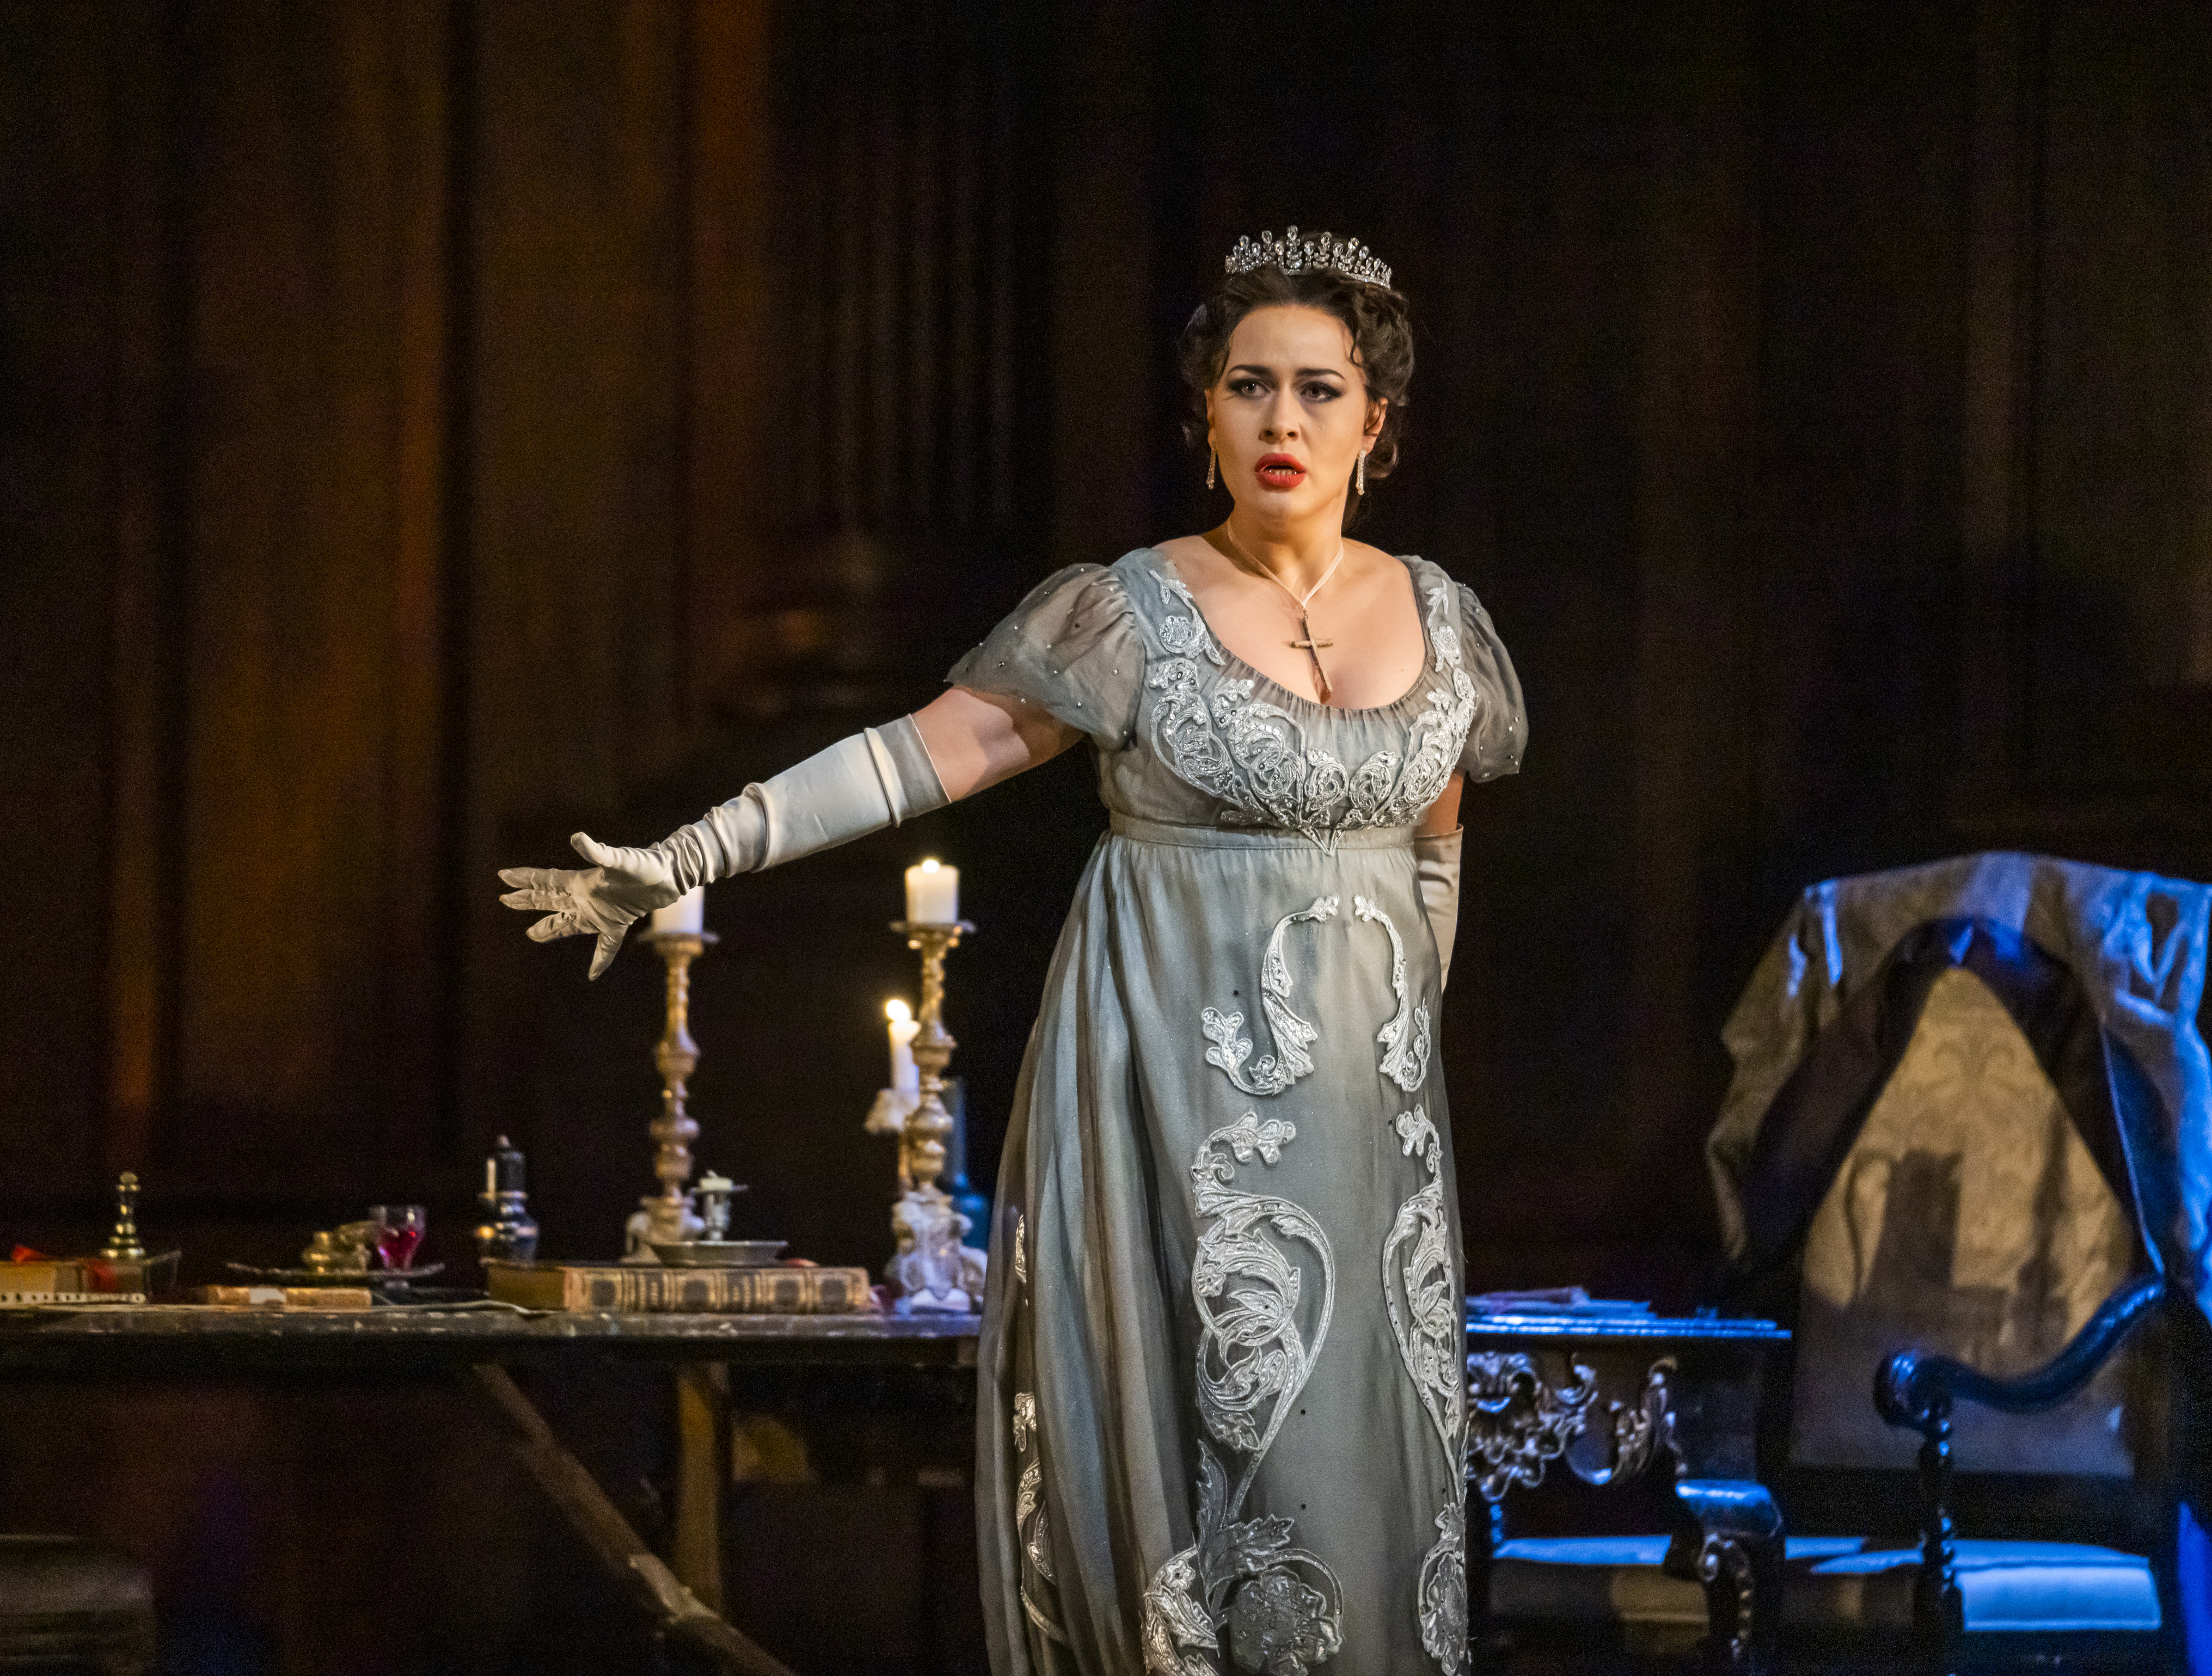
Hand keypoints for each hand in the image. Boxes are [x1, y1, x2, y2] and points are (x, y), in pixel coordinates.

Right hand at [499, 832, 680, 979]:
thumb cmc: (644, 864)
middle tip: (504, 900)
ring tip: (532, 935)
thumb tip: (577, 838)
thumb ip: (597, 852)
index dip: (524, 879)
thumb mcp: (619, 859)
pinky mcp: (618, 923)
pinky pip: (605, 946)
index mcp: (581, 882)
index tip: (502, 875)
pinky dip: (600, 960)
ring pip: (567, 923)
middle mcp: (585, 897)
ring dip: (549, 929)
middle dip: (526, 901)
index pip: (546, 881)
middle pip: (549, 900)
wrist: (670, 875)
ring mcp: (600, 912)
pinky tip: (593, 975)